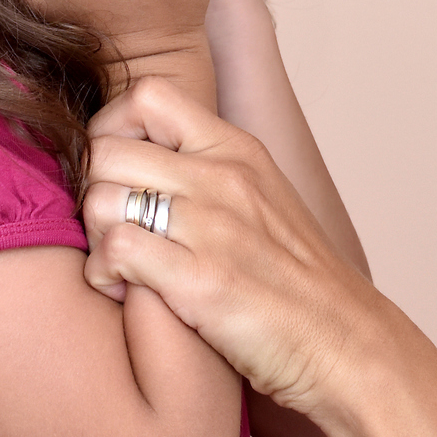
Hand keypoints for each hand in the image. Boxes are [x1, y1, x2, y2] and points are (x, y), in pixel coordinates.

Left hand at [81, 77, 381, 417]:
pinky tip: (126, 291)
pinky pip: (115, 251)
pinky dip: (104, 275)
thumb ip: (207, 169)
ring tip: (119, 265)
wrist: (344, 341)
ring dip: (95, 237)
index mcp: (238, 150)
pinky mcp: (202, 280)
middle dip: (91, 191)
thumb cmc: (297, 281)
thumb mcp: (262, 197)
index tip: (118, 173)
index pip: (146, 94)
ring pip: (100, 199)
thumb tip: (142, 157)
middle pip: (105, 149)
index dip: (111, 129)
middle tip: (111, 228)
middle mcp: (224, 177)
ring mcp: (214, 227)